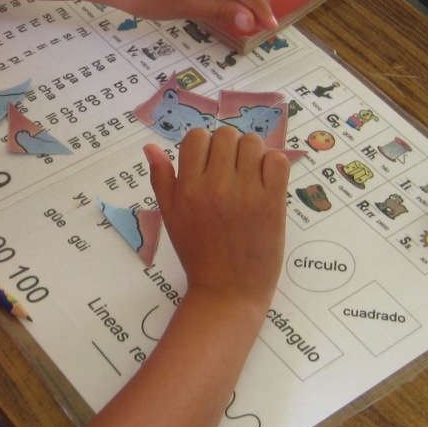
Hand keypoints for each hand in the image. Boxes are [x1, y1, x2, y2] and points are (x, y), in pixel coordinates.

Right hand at [143, 127, 288, 319]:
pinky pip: (277, 160)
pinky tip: (266, 181)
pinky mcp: (272, 202)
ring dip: (251, 153)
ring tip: (249, 175)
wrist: (227, 291)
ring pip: (252, 143)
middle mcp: (215, 185)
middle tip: (231, 170)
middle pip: (226, 135)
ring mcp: (246, 193)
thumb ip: (161, 179)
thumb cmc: (197, 254)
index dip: (204, 145)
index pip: (196, 137)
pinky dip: (273, 164)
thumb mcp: (170, 217)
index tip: (210, 163)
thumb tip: (150, 147)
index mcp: (187, 188)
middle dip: (228, 147)